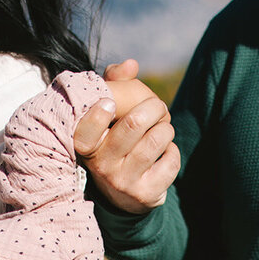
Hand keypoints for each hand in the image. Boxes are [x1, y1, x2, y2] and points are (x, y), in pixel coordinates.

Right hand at [74, 59, 179, 213]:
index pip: (85, 130)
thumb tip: (131, 64)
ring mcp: (122, 182)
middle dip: (155, 108)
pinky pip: (171, 161)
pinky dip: (173, 151)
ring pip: (157, 140)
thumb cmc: (114, 141)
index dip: (99, 113)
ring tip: (163, 129)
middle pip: (134, 123)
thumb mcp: (107, 117)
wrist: (122, 195)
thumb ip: (114, 85)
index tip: (110, 104)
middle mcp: (101, 166)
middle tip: (158, 108)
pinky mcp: (144, 194)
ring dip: (166, 129)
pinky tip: (164, 153)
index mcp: (86, 145)